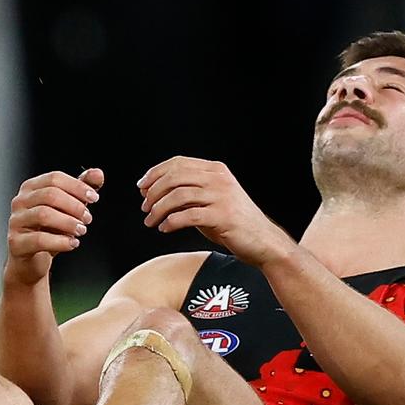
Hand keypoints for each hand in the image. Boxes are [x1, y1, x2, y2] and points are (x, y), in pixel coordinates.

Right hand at [5, 168, 103, 284]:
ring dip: (68, 223)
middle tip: (87, 218)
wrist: (31, 262)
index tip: (94, 198)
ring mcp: (16, 222)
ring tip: (81, 230)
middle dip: (74, 206)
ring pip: (44, 215)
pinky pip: (39, 239)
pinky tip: (72, 244)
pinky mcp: (16, 243)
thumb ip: (81, 189)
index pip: (54, 178)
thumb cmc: (48, 231)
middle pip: (50, 195)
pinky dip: (60, 241)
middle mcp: (20, 202)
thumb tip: (98, 174)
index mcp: (31, 188)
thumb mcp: (67, 209)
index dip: (77, 186)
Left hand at [137, 156, 292, 267]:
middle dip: (153, 192)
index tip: (142, 187)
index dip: (155, 173)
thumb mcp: (210, 201)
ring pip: (178, 196)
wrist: (262, 241)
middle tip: (144, 208)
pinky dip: (171, 222)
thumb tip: (153, 193)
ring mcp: (222, 197)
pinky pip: (187, 216)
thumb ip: (187, 193)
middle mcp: (219, 179)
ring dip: (158, 209)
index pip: (178, 163)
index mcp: (215, 170)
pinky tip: (164, 228)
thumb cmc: (233, 223)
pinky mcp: (222, 216)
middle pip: (175, 177)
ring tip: (150, 221)